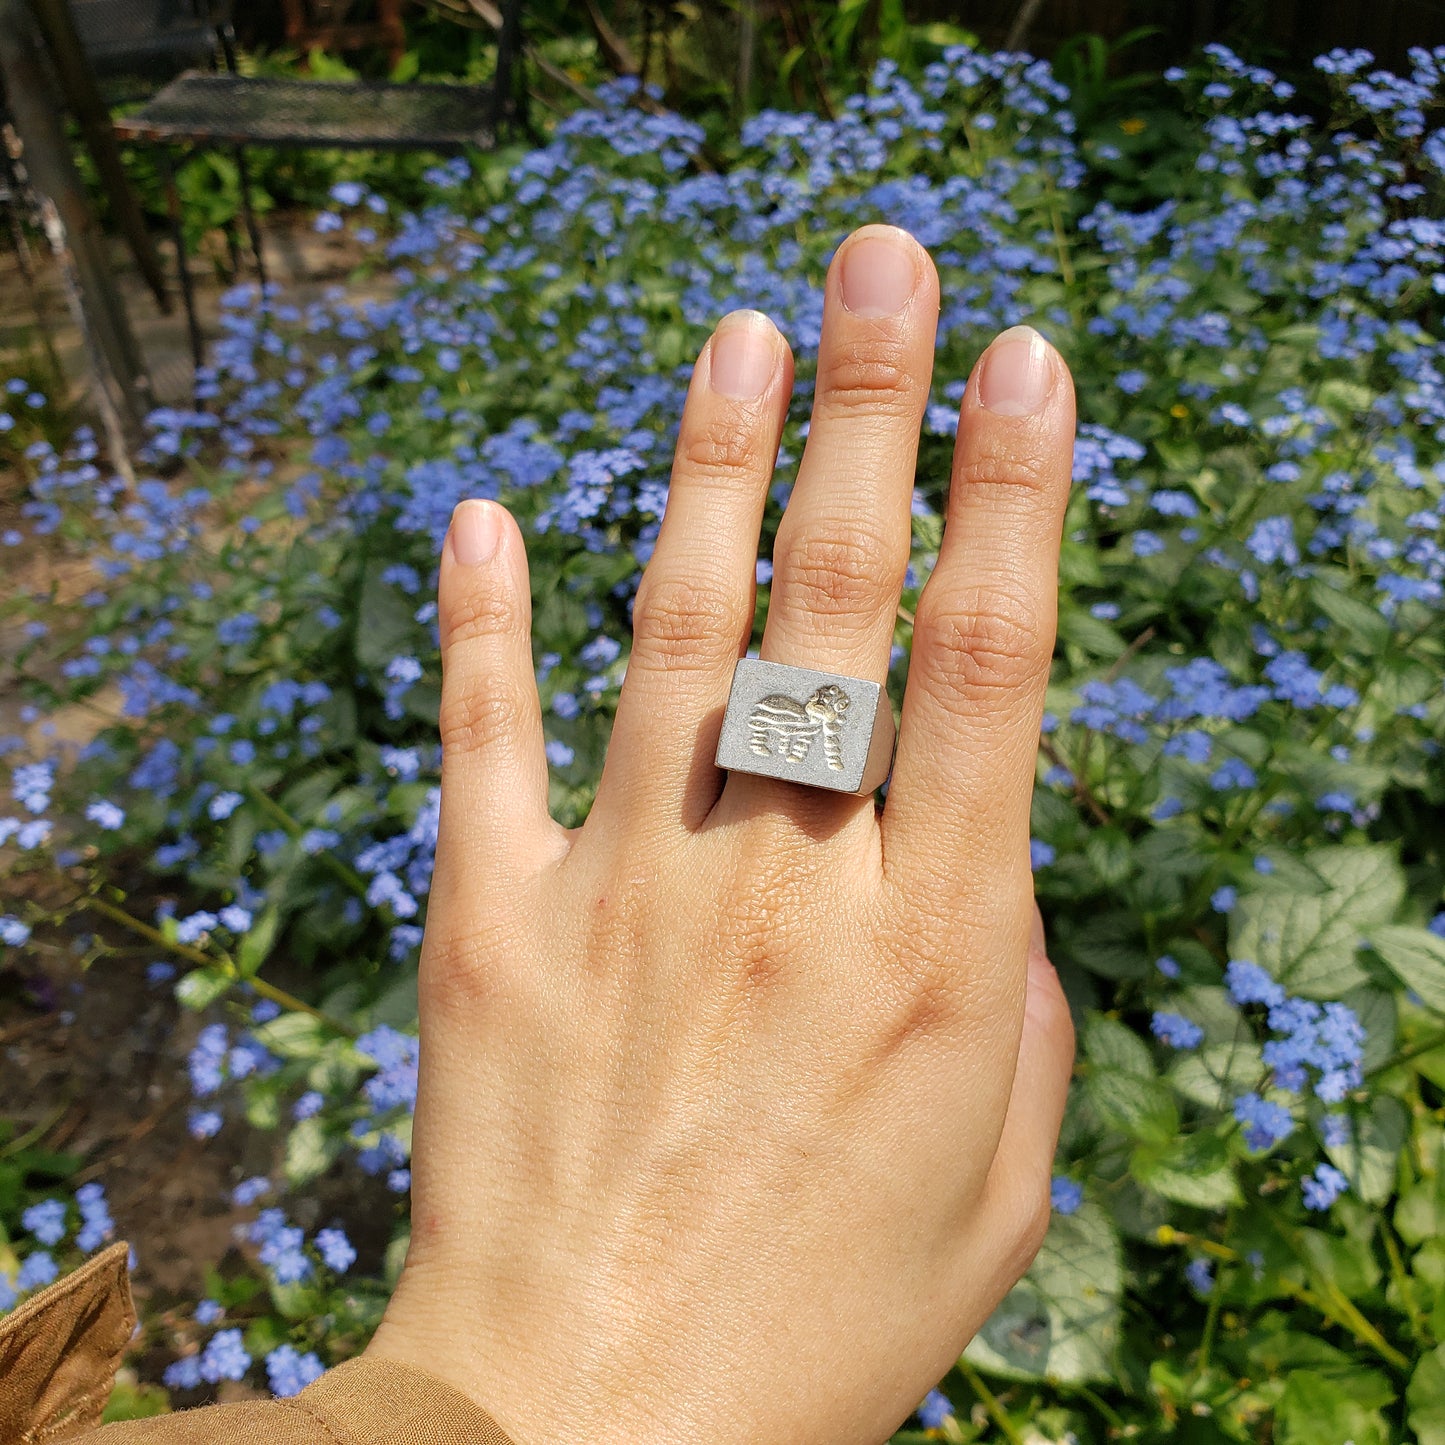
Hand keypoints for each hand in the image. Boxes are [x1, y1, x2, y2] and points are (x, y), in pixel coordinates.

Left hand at [365, 223, 1076, 1444]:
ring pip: (675, 635)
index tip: (1026, 357)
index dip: (1014, 497)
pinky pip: (488, 743)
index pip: (986, 668)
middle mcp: (781, 887)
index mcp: (927, 949)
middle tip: (882, 261)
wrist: (583, 1436)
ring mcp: (624, 893)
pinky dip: (479, 623)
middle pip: (835, 606)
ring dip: (707, 470)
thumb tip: (984, 879)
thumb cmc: (819, 1330)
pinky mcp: (494, 928)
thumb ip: (1011, 1012)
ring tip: (740, 333)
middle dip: (870, 414)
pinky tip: (478, 512)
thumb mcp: (995, 1196)